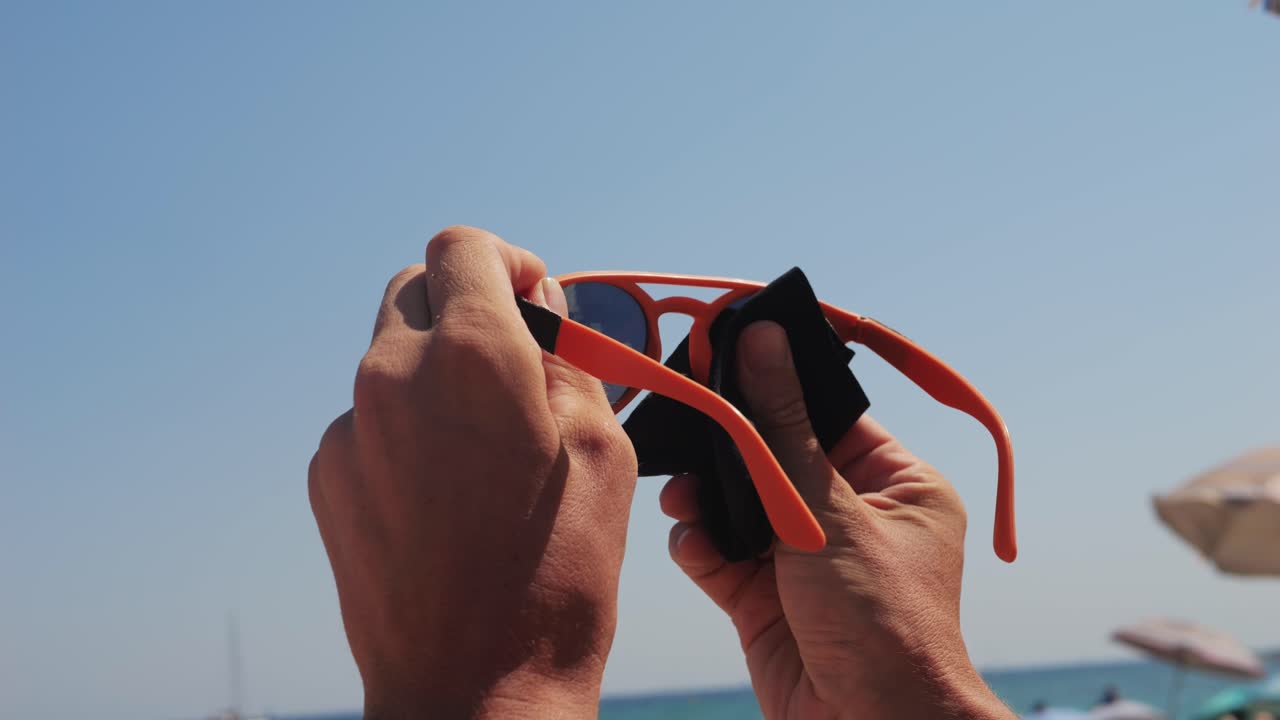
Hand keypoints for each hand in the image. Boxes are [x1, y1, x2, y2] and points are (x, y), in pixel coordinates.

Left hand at [309, 227, 637, 719]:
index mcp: (472, 357)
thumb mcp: (603, 451)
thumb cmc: (556, 576)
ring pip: (391, 354)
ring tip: (483, 445)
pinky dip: (407, 426)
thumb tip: (544, 312)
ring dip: (437, 369)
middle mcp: (393, 376)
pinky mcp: (327, 476)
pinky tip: (445, 491)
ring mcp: (350, 429)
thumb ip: (570, 358)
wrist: (475, 690)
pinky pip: (369, 417)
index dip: (507, 263)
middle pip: (416, 286)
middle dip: (466, 304)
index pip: (463, 245)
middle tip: (513, 361)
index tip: (533, 299)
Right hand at [660, 322, 1013, 719]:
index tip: (726, 349)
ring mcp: (803, 558)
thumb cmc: (883, 623)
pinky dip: (700, 545)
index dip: (776, 382)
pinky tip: (695, 544)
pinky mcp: (763, 599)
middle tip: (689, 416)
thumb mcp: (831, 512)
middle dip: (730, 445)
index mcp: (895, 486)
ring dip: (706, 497)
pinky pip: (720, 553)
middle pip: (774, 455)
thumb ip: (783, 429)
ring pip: (739, 503)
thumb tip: (762, 340)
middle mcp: (850, 516)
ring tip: (684, 496)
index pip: (828, 412)